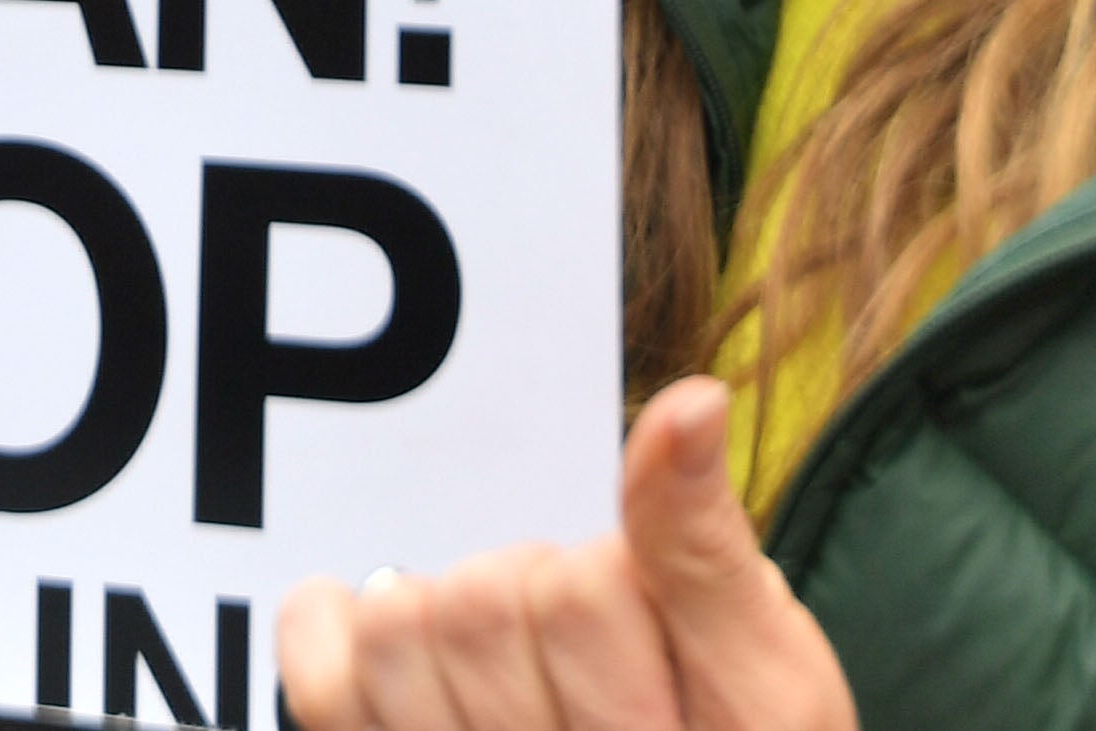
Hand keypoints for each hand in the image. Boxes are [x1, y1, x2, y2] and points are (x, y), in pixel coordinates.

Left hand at [277, 379, 857, 730]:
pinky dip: (332, 633)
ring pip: (399, 634)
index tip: (631, 592)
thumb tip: (689, 404)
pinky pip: (326, 691)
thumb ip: (710, 542)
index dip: (608, 565)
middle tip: (577, 636)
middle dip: (529, 586)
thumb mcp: (768, 664)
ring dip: (443, 613)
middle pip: (483, 607)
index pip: (586, 590)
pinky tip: (368, 623)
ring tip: (500, 648)